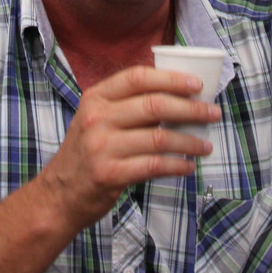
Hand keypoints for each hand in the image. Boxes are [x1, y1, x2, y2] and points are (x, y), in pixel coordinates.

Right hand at [35, 66, 220, 230]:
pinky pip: (154, 165)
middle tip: (213, 113)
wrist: (59, 194)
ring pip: (159, 138)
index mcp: (96, 97)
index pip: (138, 78)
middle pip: (154, 106)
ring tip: (206, 146)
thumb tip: (176, 97)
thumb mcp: (95, 119)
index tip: (197, 85)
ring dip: (189, 142)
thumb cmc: (86, 153)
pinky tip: (188, 166)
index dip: (171, 79)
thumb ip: (125, 106)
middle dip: (191, 109)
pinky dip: (177, 165)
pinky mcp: (110, 174)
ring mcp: (102, 146)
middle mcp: (97, 118)